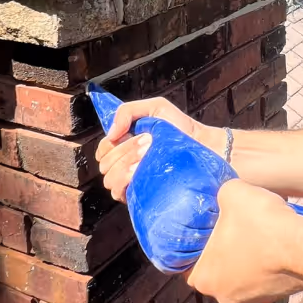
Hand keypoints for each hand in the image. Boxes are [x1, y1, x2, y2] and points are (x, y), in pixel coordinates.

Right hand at [95, 97, 212, 201]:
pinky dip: (124, 181)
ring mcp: (131, 181)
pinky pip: (118, 193)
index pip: (103, 149)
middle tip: (147, 143)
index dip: (111, 144)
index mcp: (124, 146)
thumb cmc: (179, 127)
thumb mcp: (155, 108)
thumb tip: (110, 134)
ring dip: (125, 165)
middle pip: (105, 164)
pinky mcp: (140, 195)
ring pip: (109, 179)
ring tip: (146, 156)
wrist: (200, 146)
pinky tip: (139, 171)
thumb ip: (127, 111)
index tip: (131, 134)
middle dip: (123, 151)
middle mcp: (125, 164)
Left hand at [186, 180, 302, 302]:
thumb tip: (225, 193)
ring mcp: (250, 301)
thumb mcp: (234, 193)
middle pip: (216, 267)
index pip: (188, 260)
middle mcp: (222, 296)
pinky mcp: (273, 297)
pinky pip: (263, 277)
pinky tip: (275, 245)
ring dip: (247, 257)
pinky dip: (266, 264)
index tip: (211, 225)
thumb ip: (222, 193)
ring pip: (240, 273)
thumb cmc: (264, 225)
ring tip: (260, 234)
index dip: (199, 240)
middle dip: (225, 248)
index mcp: (203, 278)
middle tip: (236, 226)